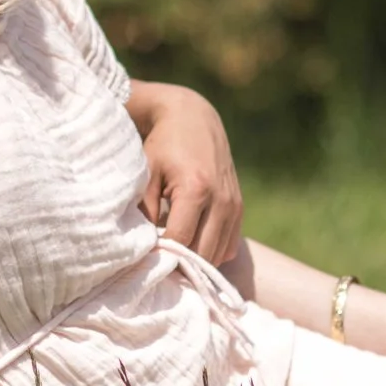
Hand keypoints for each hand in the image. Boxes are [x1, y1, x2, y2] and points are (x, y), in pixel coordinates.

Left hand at [130, 81, 243, 265]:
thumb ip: (146, 211)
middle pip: (203, 254)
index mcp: (196, 190)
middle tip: (159, 266)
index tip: (147, 262)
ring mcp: (234, 205)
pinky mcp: (239, 208)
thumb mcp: (147, 174)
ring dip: (196, 261)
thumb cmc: (162, 146)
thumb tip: (146, 249)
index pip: (181, 242)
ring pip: (218, 254)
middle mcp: (221, 200)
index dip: (163, 257)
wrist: (193, 118)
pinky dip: (211, 252)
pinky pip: (228, 246)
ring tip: (174, 259)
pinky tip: (191, 246)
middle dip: (180, 265)